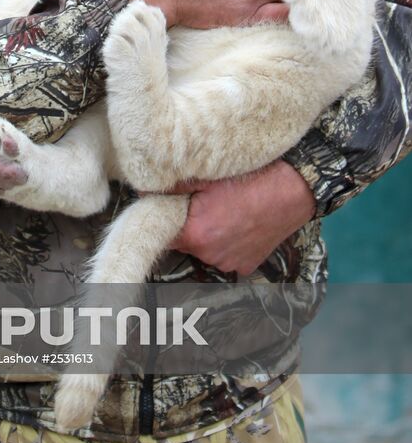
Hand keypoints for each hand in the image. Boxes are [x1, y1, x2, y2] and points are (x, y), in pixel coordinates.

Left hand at [165, 160, 315, 275]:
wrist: (293, 190)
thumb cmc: (252, 180)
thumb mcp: (208, 177)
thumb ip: (174, 186)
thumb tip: (148, 187)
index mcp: (196, 234)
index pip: (162, 234)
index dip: (162, 219)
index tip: (165, 208)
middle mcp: (210, 255)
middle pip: (184, 243)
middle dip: (186, 226)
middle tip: (198, 204)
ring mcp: (230, 263)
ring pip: (205, 250)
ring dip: (208, 236)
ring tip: (223, 212)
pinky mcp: (247, 266)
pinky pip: (227, 256)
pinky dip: (227, 243)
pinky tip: (237, 224)